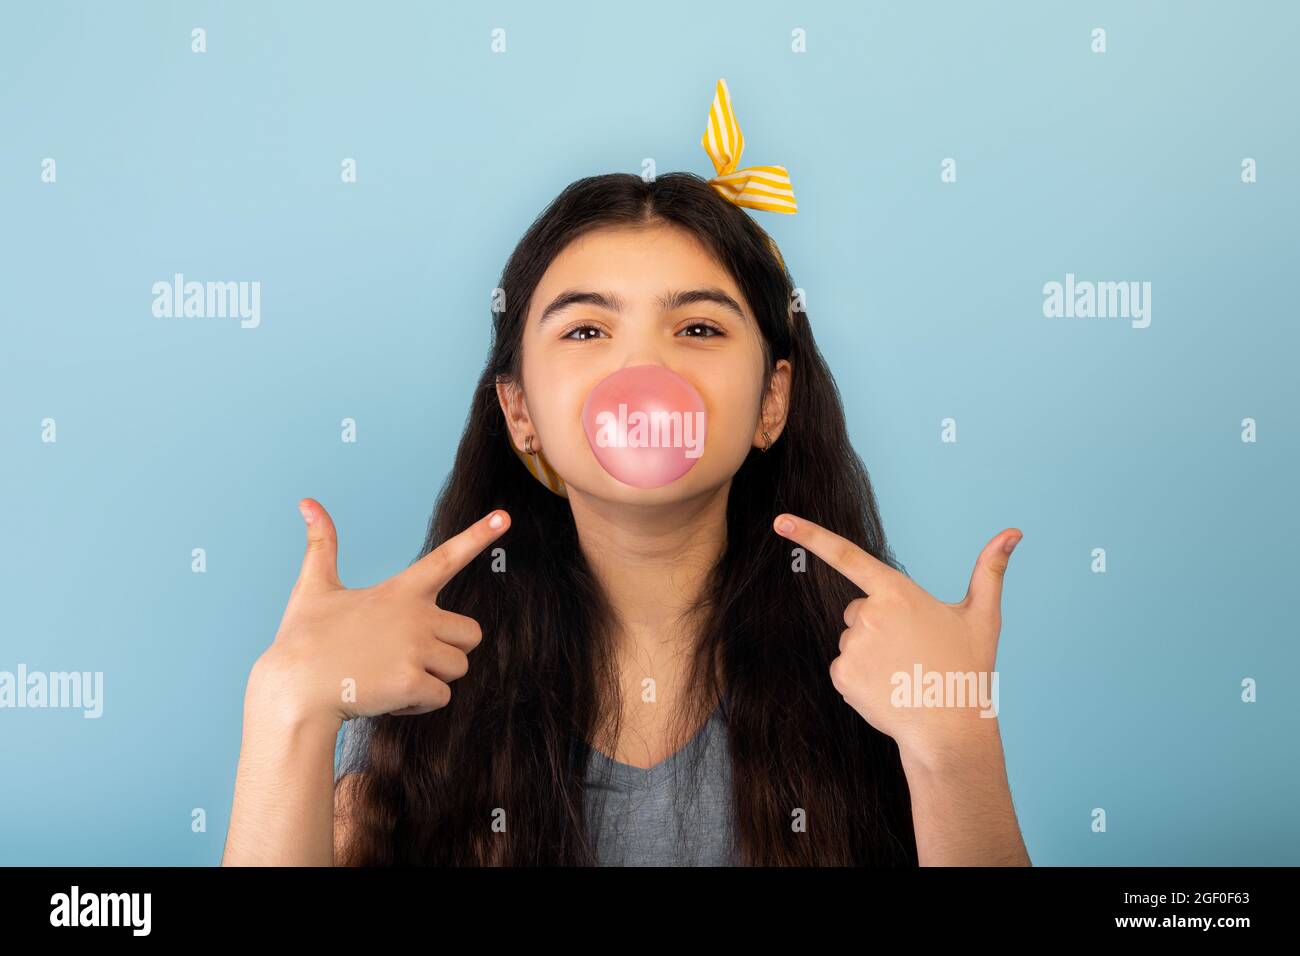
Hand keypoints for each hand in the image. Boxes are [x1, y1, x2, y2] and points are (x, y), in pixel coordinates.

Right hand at [253, 498, 510, 727]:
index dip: (478, 535)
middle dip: (449, 649)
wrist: (292, 691)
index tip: (503, 517)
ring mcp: (416, 649)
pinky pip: (441, 697)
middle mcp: (416, 615)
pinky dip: (419, 704)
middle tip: (409, 658)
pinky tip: (387, 697)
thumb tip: (307, 502)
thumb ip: (321, 545)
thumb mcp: (314, 587)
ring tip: (392, 677)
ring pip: (459, 667)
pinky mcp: (413, 682)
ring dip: (433, 679)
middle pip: (471, 633)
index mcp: (400, 591)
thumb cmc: (303, 640)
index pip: (447, 557)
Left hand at [772, 513, 1020, 770]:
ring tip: (903, 672)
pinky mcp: (842, 675)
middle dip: (878, 624)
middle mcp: (869, 615)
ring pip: (851, 638)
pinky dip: (861, 677)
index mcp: (898, 593)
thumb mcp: (982, 617)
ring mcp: (853, 646)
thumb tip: (1013, 532)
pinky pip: (844, 666)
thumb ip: (990, 570)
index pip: (847, 556)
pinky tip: (887, 687)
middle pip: (858, 609)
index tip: (780, 521)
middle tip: (912, 650)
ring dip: (871, 652)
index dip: (811, 535)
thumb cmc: (967, 669)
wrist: (949, 730)